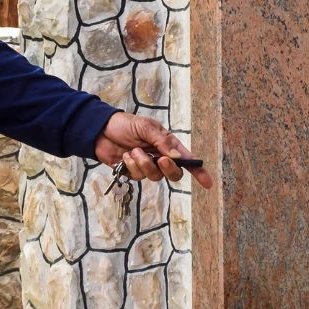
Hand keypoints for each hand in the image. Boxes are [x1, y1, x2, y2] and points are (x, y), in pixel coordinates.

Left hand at [93, 112, 213, 188]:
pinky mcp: (133, 172)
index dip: (199, 172)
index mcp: (169, 145)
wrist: (100, 130)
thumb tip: (176, 156)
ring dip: (144, 164)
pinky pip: (138, 176)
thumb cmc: (126, 124)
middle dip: (169, 169)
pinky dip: (131, 165)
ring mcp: (147, 166)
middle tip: (160, 160)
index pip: (187, 161)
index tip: (207, 183)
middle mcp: (161, 158)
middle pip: (174, 174)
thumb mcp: (146, 127)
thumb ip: (161, 141)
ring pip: (155, 176)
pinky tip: (125, 156)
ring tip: (133, 151)